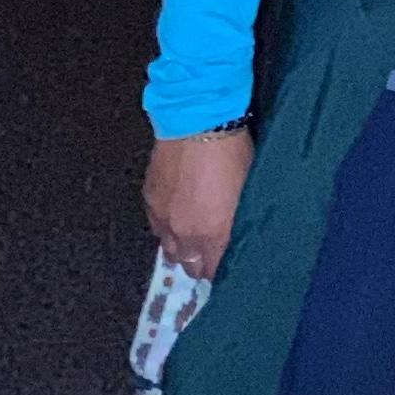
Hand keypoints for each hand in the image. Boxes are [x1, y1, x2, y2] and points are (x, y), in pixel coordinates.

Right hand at [146, 124, 254, 279]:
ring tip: (191, 231)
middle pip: (188, 266)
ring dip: (180, 245)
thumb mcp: (244, 191)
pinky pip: (156, 225)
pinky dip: (165, 224)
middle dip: (199, 260)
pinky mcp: (149, 200)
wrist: (196, 123)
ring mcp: (163, 219)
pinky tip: (175, 211)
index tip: (224, 260)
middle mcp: (185, 234)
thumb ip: (233, 222)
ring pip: (169, 249)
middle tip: (208, 247)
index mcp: (213, 235)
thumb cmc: (232, 152)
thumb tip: (230, 235)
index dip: (219, 268)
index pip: (212, 271)